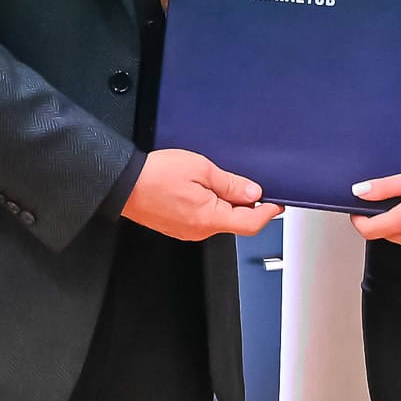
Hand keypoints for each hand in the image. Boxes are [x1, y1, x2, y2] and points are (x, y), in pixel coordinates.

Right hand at [123, 148, 282, 240]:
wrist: (123, 183)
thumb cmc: (156, 175)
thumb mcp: (201, 169)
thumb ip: (231, 184)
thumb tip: (254, 193)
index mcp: (209, 218)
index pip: (251, 224)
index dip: (268, 213)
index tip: (277, 203)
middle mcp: (199, 231)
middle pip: (235, 222)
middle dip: (246, 204)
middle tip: (248, 184)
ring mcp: (187, 231)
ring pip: (219, 219)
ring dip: (226, 204)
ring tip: (217, 181)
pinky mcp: (178, 227)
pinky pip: (203, 219)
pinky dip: (210, 206)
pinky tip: (201, 189)